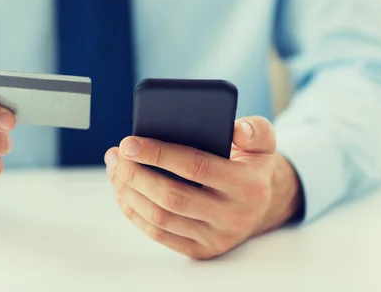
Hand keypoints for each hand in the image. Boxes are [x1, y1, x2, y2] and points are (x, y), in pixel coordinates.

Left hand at [105, 116, 301, 259]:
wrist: (265, 203)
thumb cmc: (251, 164)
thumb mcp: (262, 141)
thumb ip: (254, 130)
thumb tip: (235, 129)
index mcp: (248, 184)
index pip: (196, 167)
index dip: (158, 154)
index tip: (129, 143)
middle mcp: (234, 216)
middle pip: (172, 197)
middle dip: (136, 174)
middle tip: (116, 155)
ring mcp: (217, 237)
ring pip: (161, 218)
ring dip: (129, 192)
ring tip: (115, 169)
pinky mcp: (202, 251)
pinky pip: (159, 234)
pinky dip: (134, 213)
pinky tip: (122, 191)